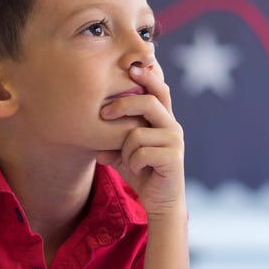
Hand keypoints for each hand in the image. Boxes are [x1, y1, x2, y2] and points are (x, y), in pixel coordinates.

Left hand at [97, 65, 184, 219]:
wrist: (160, 202)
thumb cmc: (140, 172)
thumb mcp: (121, 152)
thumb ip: (111, 138)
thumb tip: (93, 131)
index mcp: (162, 119)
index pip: (159, 89)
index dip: (148, 76)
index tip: (131, 67)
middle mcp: (172, 126)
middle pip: (149, 102)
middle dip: (123, 104)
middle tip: (103, 113)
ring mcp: (175, 141)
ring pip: (137, 133)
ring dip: (124, 150)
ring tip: (127, 161)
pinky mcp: (174, 158)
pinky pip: (141, 152)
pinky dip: (132, 163)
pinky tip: (137, 170)